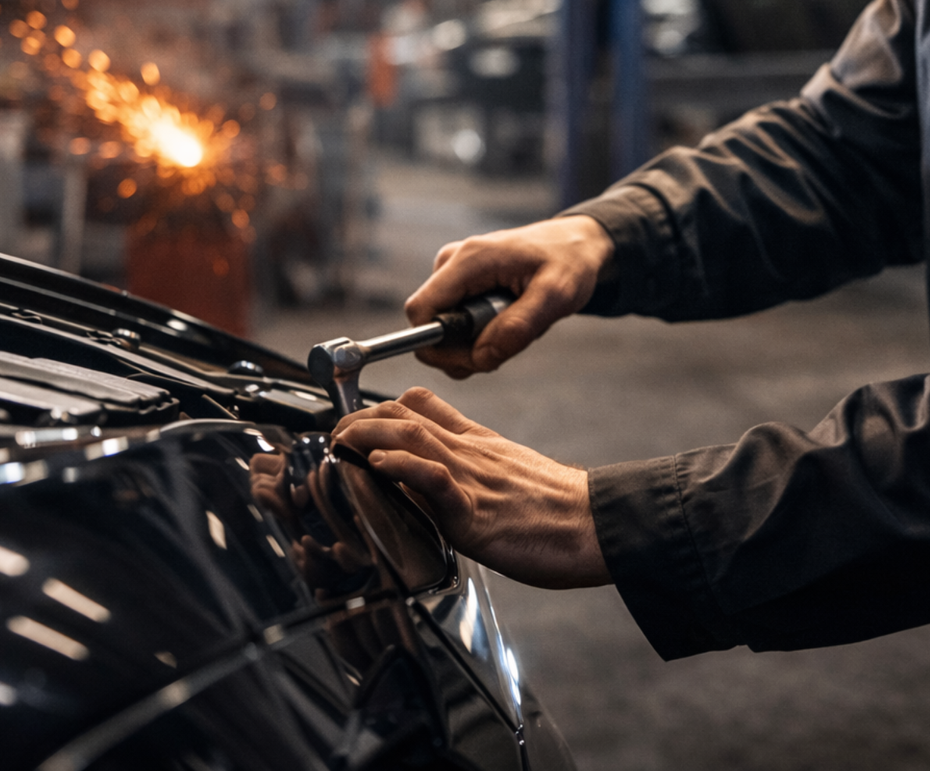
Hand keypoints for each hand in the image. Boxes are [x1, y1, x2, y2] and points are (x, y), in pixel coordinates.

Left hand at [333, 387, 610, 589]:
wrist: (598, 524)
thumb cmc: (558, 511)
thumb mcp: (510, 473)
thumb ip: (473, 468)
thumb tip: (436, 475)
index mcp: (477, 444)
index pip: (422, 406)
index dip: (379, 407)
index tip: (351, 421)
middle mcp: (470, 452)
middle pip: (405, 414)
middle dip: (359, 420)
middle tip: (331, 436)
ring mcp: (473, 478)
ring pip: (413, 436)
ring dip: (367, 434)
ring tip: (339, 442)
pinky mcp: (478, 511)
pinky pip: (436, 478)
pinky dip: (403, 466)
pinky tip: (380, 465)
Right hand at [406, 215, 614, 377]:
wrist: (575, 245)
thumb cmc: (569, 263)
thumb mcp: (556, 296)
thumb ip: (519, 327)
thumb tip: (481, 356)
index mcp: (469, 260)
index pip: (421, 312)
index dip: (440, 347)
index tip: (478, 358)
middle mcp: (452, 263)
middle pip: (430, 326)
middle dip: (464, 349)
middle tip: (507, 345)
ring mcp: (454, 273)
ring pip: (444, 329)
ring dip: (476, 342)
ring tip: (514, 326)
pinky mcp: (461, 283)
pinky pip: (456, 323)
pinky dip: (480, 333)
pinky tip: (507, 320)